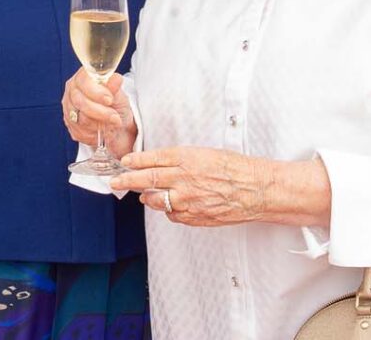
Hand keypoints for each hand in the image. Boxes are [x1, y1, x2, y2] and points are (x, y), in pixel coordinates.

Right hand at [61, 68, 134, 155]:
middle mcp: (72, 91)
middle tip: (115, 117)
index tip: (110, 100)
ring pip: (80, 119)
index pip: (83, 81)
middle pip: (80, 102)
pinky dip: (94, 133)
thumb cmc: (116, 104)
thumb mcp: (119, 94)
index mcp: (82, 77)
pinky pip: (79, 132)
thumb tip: (116, 78)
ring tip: (111, 123)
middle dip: (101, 112)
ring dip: (100, 124)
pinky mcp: (69, 124)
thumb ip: (114, 87)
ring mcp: (68, 108)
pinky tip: (102, 130)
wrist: (115, 122)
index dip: (96, 92)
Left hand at [110, 146, 280, 226]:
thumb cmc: (234, 168)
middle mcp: (183, 179)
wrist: (255, 189)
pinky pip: (173, 215)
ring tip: (145, 195)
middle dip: (126, 180)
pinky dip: (169, 210)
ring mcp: (187, 200)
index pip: (151, 159)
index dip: (134, 161)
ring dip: (148, 197)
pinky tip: (173, 205)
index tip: (124, 162)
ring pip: (156, 200)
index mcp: (186, 158)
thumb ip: (179, 160)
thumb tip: (158, 165)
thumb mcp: (204, 154)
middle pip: (146, 180)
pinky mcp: (194, 216)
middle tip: (115, 181)